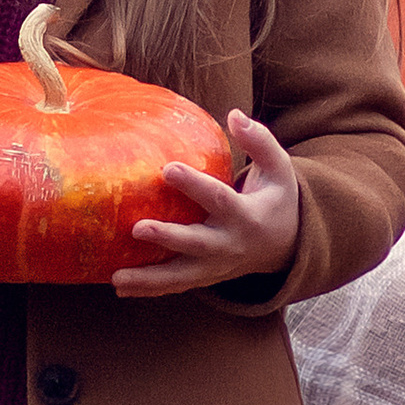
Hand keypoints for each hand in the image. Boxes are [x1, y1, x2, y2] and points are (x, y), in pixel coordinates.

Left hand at [111, 111, 302, 300]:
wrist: (287, 245)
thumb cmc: (275, 197)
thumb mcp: (279, 168)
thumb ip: (259, 141)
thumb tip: (235, 114)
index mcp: (248, 216)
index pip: (219, 199)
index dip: (195, 185)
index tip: (168, 168)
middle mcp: (230, 244)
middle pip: (197, 243)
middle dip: (168, 237)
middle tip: (138, 228)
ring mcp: (217, 266)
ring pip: (182, 276)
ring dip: (149, 278)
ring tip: (117, 278)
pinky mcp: (205, 277)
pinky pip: (176, 285)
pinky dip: (149, 289)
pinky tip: (119, 288)